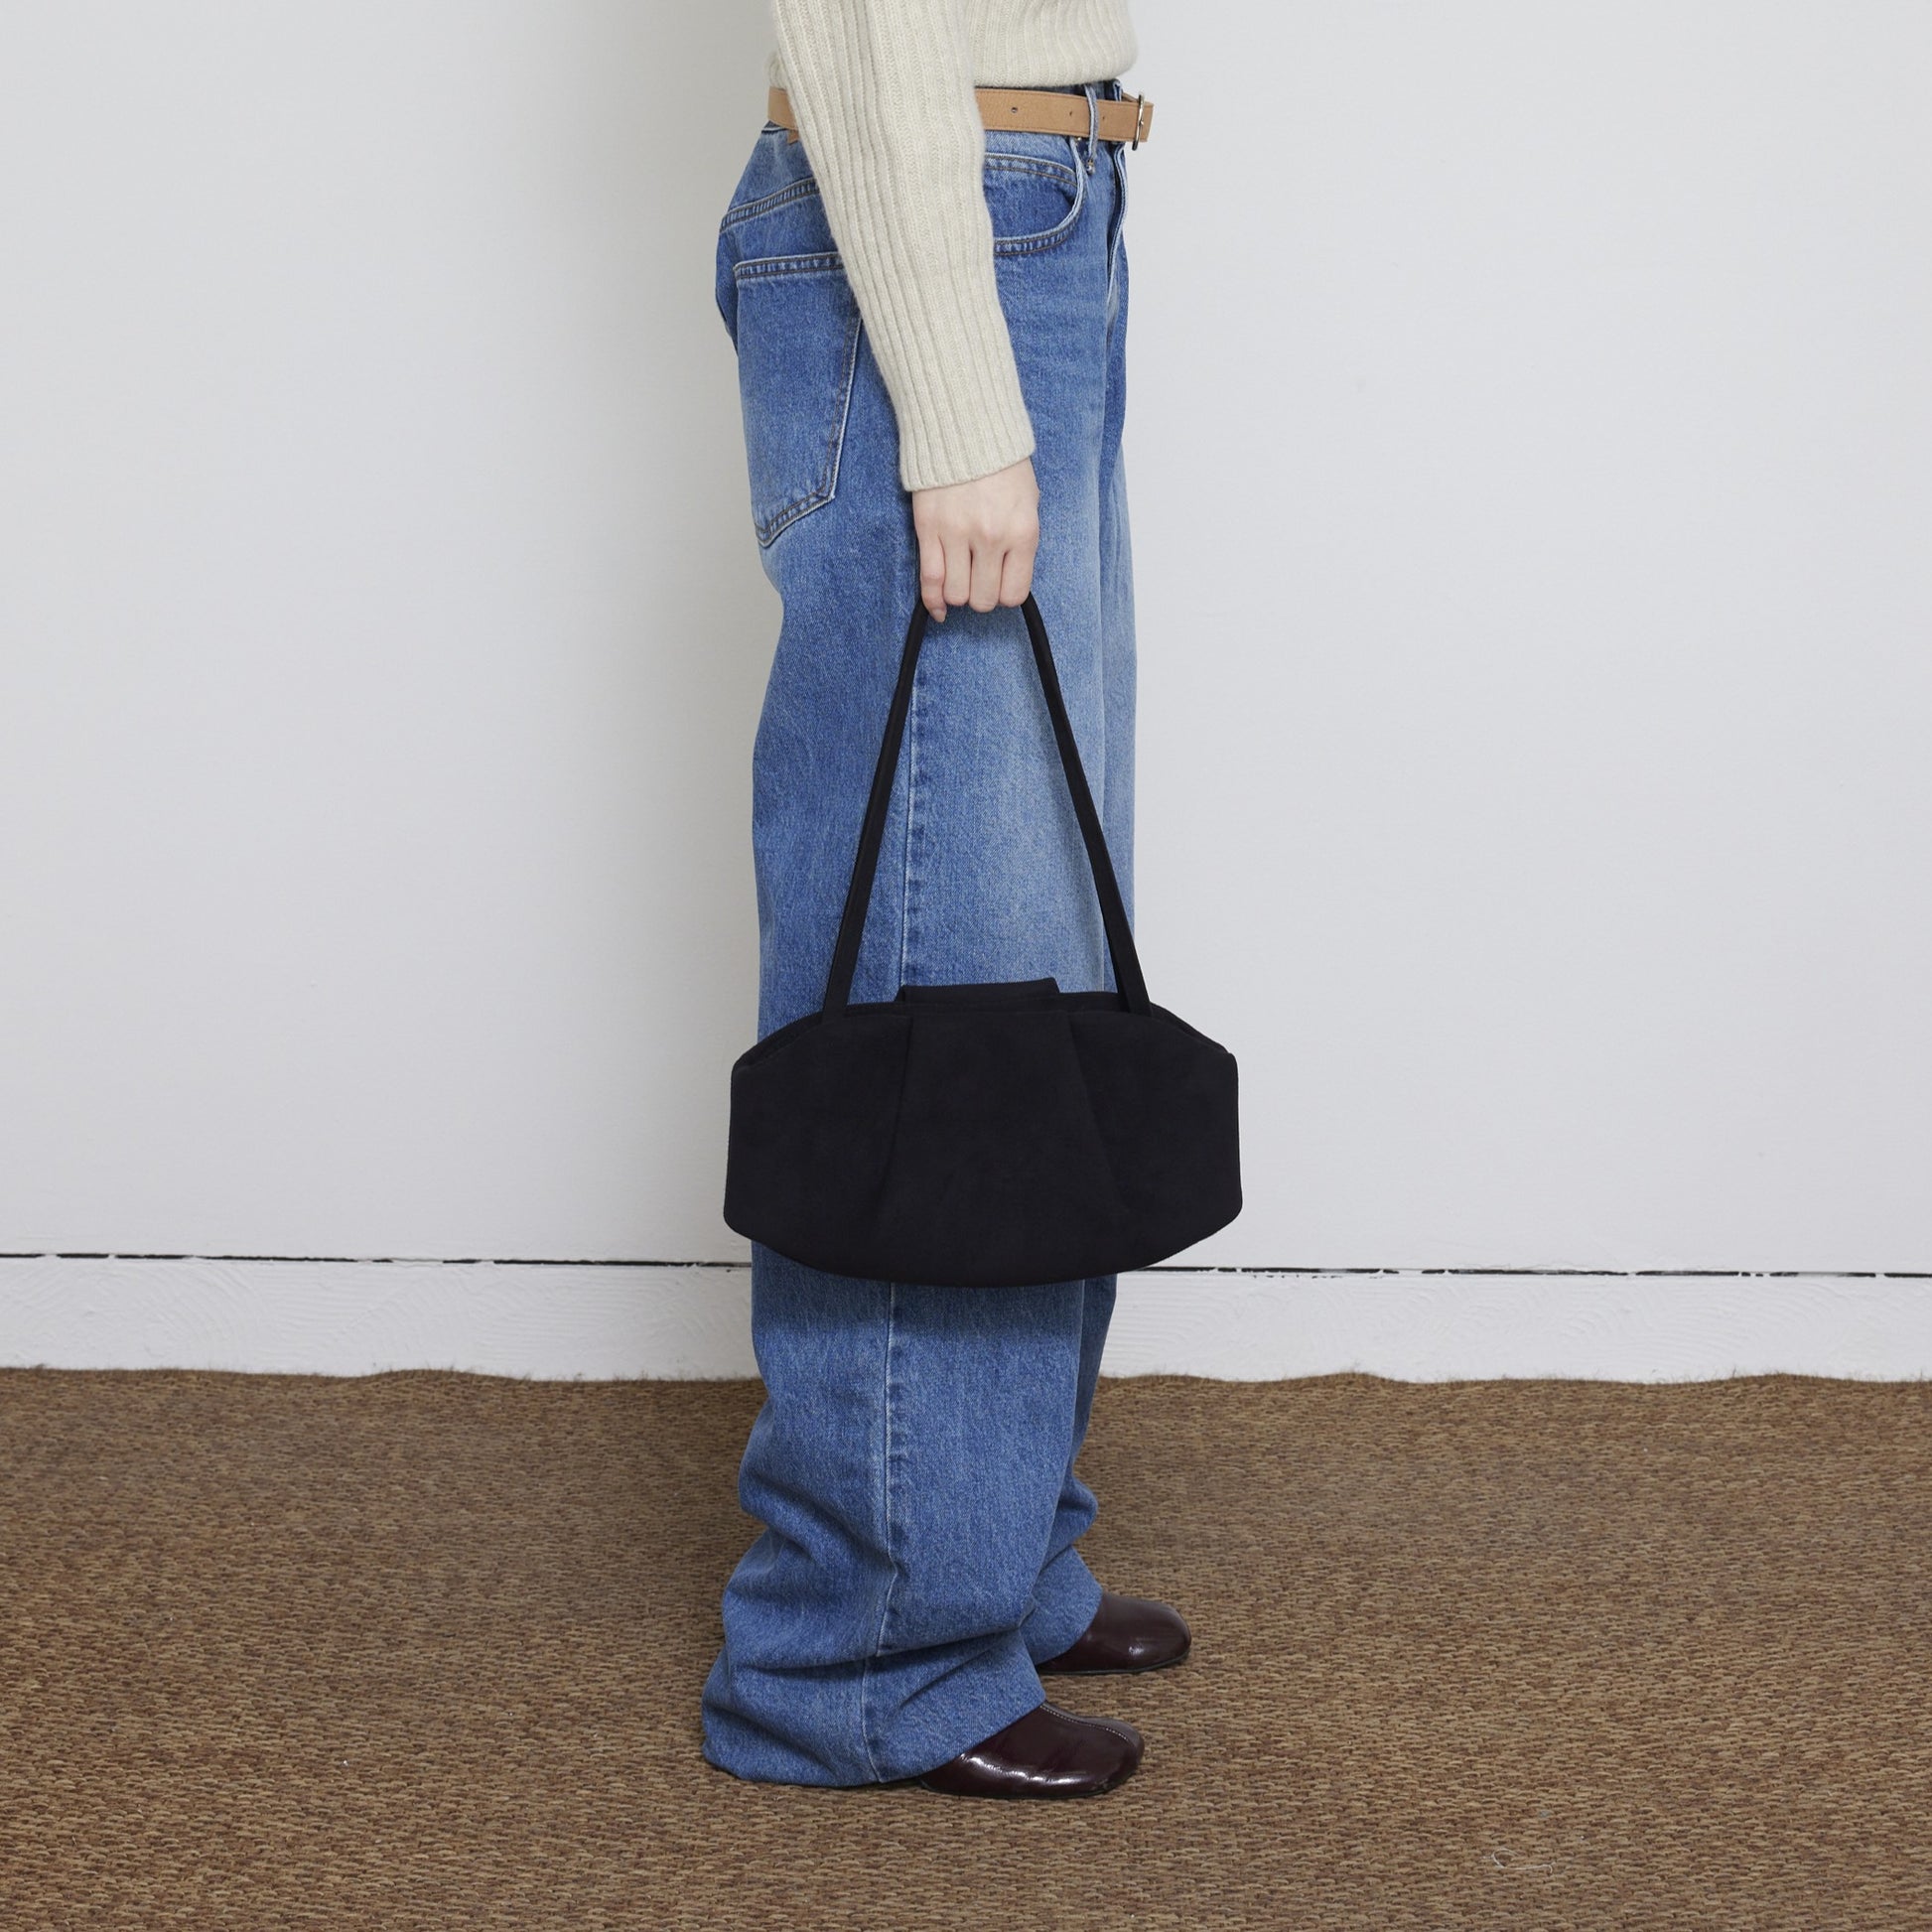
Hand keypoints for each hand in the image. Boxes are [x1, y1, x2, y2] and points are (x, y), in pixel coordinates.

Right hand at [911, 456, 1039, 622]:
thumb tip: (1007, 578)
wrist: (966, 428)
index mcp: (1021, 532)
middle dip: (981, 596)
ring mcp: (957, 535)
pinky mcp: (928, 528)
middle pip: (983, 599)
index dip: (1005, 595)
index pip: (1013, 594)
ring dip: (958, 594)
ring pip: (956, 594)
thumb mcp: (1028, 502)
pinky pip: (929, 579)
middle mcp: (991, 538)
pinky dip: (932, 600)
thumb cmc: (1001, 465)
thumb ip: (1020, 542)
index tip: (1000, 585)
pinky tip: (938, 607)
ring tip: (960, 577)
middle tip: (979, 580)